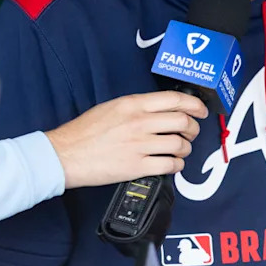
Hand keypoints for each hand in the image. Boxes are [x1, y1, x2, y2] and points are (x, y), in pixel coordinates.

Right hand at [44, 91, 207, 187]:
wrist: (65, 154)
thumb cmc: (85, 131)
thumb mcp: (112, 107)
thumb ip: (138, 106)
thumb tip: (162, 110)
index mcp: (133, 104)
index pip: (175, 100)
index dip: (194, 105)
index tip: (201, 110)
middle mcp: (139, 122)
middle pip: (182, 122)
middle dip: (193, 128)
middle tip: (191, 132)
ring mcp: (139, 145)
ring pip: (179, 144)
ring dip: (186, 148)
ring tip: (180, 150)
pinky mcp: (137, 166)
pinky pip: (169, 165)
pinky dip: (177, 165)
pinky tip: (172, 164)